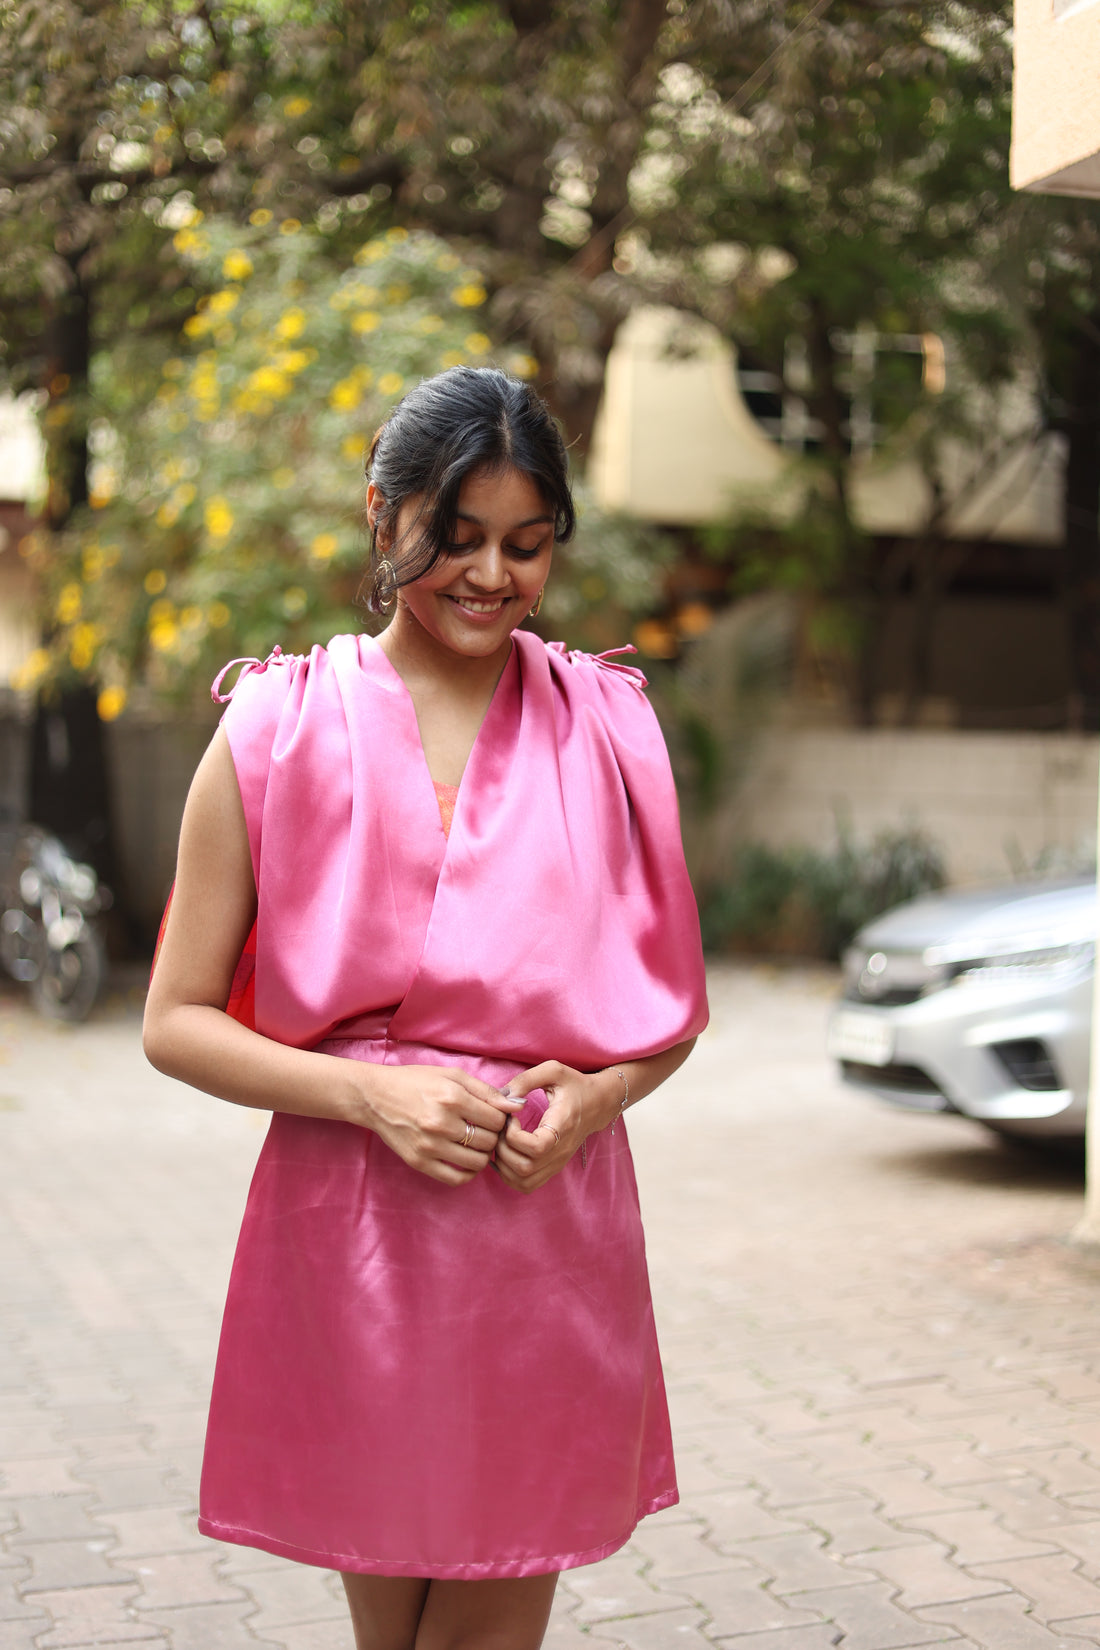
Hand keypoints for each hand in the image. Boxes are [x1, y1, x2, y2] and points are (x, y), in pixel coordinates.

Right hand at [361, 1064, 522, 1185]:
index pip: (496, 1119)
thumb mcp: (452, 1076)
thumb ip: (486, 1091)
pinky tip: (466, 1160)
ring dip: (482, 1154)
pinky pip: (456, 1178)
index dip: (501, 1119)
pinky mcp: (419, 1162)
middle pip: (489, 1141)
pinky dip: (468, 1173)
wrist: (375, 1097)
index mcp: (452, 1098)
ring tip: (475, 1143)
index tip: (494, 1116)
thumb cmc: (416, 1082)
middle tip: (485, 1130)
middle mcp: (441, 1123)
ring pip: (476, 1162)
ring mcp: (429, 1146)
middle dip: (493, 1136)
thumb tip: (517, 1106)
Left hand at [494, 1060, 618, 1193]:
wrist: (599, 1103)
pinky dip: (509, 1175)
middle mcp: (561, 1150)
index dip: (514, 1135)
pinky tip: (505, 1154)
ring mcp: (558, 1163)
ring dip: (503, 1164)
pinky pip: (526, 1185)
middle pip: (525, 1168)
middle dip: (502, 1149)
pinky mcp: (553, 1168)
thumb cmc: (575, 1085)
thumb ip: (526, 1080)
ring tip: (502, 1141)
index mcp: (563, 1125)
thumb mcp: (553, 1071)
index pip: (536, 1148)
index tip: (510, 1117)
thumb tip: (503, 1097)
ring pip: (523, 1181)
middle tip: (501, 1129)